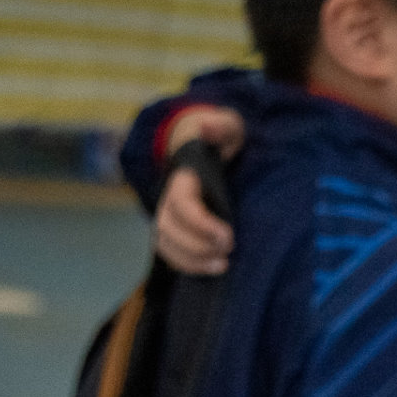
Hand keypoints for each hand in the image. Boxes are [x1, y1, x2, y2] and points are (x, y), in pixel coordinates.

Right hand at [153, 105, 243, 275]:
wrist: (212, 151)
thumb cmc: (224, 139)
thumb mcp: (230, 127)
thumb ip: (221, 127)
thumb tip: (206, 128)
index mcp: (182, 178)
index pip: (181, 205)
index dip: (200, 224)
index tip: (228, 236)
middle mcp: (169, 199)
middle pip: (170, 229)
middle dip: (198, 245)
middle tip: (229, 250)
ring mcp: (169, 217)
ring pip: (166, 244)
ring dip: (192, 260)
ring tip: (222, 265)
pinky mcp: (176, 231)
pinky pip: (171, 254)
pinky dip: (188, 266)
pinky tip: (213, 269)